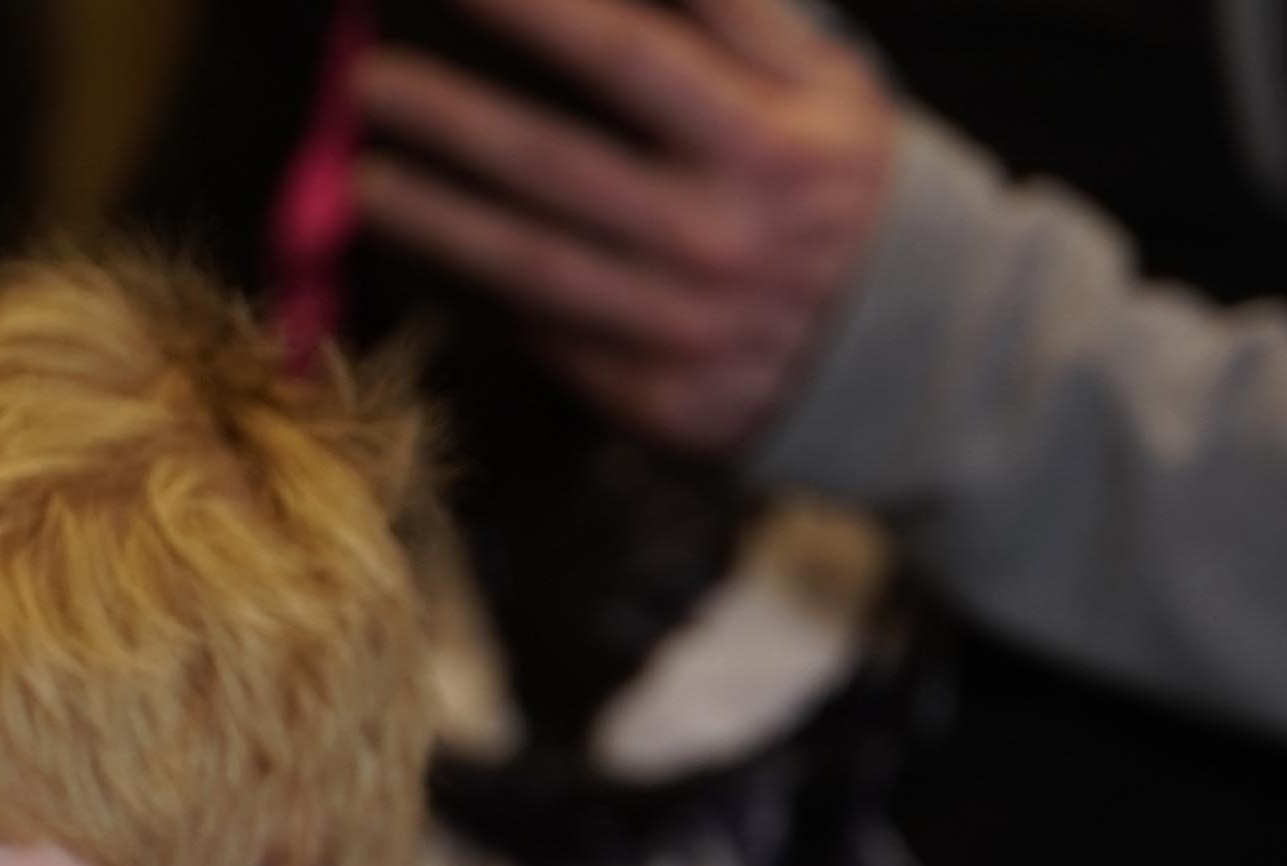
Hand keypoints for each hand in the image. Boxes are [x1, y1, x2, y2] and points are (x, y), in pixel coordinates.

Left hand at [352, 0, 896, 455]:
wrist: (925, 353)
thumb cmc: (846, 190)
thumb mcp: (826, 84)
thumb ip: (731, 15)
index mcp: (766, 142)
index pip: (625, 54)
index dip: (530, 8)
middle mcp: (723, 239)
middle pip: (554, 167)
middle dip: (448, 119)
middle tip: (365, 83)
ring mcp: (690, 333)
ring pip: (532, 269)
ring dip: (433, 219)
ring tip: (362, 177)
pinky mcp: (665, 404)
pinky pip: (556, 345)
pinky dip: (490, 301)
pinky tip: (431, 266)